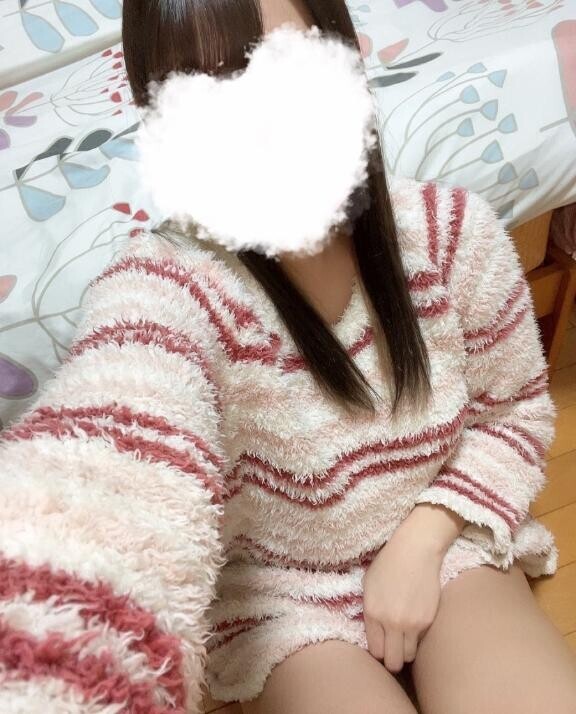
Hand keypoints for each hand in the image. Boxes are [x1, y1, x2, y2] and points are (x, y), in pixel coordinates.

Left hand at [361, 528, 443, 672]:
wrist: (415, 550)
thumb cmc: (388, 563)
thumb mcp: (368, 585)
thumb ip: (369, 611)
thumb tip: (373, 632)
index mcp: (372, 613)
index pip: (375, 651)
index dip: (378, 651)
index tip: (381, 645)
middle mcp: (391, 622)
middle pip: (393, 662)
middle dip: (392, 659)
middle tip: (393, 650)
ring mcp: (412, 623)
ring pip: (409, 656)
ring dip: (406, 651)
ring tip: (404, 638)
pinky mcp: (429, 620)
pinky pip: (421, 640)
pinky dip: (417, 637)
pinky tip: (414, 622)